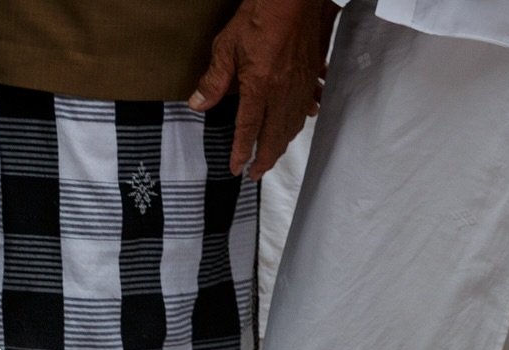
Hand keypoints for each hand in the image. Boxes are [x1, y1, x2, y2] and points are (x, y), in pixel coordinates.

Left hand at [188, 0, 335, 180]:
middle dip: (264, 160)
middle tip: (256, 174)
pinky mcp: (310, 76)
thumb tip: (198, 104)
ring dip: (281, 145)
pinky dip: (300, 121)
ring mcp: (299, 87)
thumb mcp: (227, 46)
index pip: (248, 131)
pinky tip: (298, 124)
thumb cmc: (260, 16)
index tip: (236, 168)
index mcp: (259, 88)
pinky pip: (306, 108)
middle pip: (273, 138)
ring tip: (272, 155)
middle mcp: (281, 94)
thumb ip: (213, 79)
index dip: (241, 153)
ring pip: (291, 127)